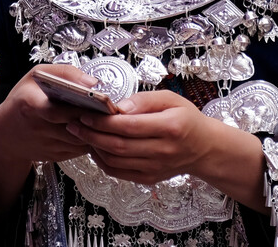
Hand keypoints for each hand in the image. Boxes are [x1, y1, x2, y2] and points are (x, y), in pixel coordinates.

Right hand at [0, 65, 93, 168]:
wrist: (4, 134)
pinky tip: (91, 129)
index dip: (80, 108)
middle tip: (109, 110)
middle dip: (94, 120)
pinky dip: (88, 140)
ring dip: (94, 131)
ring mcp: (47, 145)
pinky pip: (79, 150)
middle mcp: (38, 128)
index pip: (58, 111)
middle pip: (74, 128)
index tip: (98, 101)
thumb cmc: (21, 100)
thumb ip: (65, 73)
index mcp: (31, 106)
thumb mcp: (36, 76)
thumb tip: (92, 82)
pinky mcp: (54, 156)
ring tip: (103, 118)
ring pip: (80, 141)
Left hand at [68, 90, 214, 184]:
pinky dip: (101, 161)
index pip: (129, 126)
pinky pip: (118, 172)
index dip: (104, 121)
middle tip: (74, 123)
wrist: (203, 148)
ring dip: (93, 147)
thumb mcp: (171, 98)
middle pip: (118, 145)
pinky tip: (95, 147)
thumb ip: (144, 100)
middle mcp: (163, 150)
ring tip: (81, 133)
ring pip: (115, 161)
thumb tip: (119, 107)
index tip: (86, 113)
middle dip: (91, 134)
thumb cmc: (186, 119)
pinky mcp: (148, 178)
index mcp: (170, 127)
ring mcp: (155, 168)